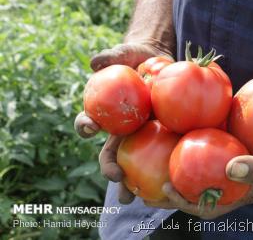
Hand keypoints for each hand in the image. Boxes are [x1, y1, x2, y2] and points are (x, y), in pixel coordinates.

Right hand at [74, 42, 171, 203]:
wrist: (160, 62)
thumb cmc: (138, 58)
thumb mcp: (127, 54)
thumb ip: (112, 56)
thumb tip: (95, 61)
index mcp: (107, 112)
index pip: (90, 121)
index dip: (86, 126)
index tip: (90, 128)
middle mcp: (121, 129)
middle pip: (110, 153)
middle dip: (109, 168)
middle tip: (116, 177)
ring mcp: (141, 136)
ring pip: (133, 164)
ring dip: (131, 183)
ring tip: (135, 198)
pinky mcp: (161, 137)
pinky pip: (160, 154)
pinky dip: (161, 169)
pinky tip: (167, 182)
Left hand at [147, 128, 252, 218]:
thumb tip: (230, 167)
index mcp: (242, 192)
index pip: (206, 205)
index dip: (182, 201)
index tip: (162, 187)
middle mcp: (235, 178)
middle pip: (198, 185)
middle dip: (172, 182)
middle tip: (147, 169)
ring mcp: (239, 160)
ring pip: (205, 161)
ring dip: (184, 156)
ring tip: (161, 141)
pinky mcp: (245, 143)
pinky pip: (221, 140)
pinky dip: (206, 133)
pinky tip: (194, 118)